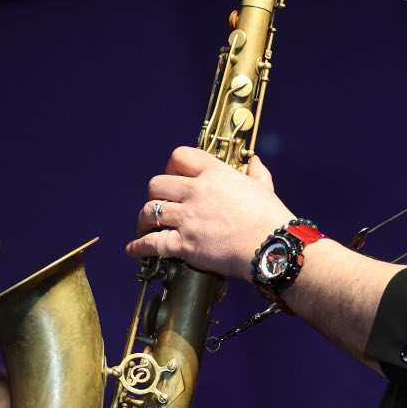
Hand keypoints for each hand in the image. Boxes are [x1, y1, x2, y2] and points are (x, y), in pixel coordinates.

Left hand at [127, 148, 290, 278]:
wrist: (272, 248)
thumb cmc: (271, 219)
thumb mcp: (264, 188)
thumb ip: (257, 172)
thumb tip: (254, 161)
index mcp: (215, 173)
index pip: (180, 157)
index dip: (172, 167)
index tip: (173, 177)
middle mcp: (196, 191)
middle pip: (156, 184)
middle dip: (154, 195)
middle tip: (159, 205)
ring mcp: (188, 218)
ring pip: (149, 211)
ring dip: (143, 220)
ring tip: (144, 227)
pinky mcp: (184, 243)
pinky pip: (151, 243)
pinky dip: (138, 247)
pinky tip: (133, 250)